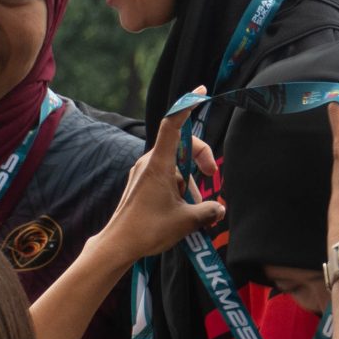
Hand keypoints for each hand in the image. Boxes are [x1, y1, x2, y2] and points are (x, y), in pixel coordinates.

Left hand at [100, 92, 228, 263]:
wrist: (117, 245)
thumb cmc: (148, 230)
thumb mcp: (187, 221)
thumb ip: (208, 211)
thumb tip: (220, 209)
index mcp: (159, 165)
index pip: (173, 126)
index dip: (186, 107)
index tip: (199, 92)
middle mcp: (149, 163)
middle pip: (182, 149)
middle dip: (200, 162)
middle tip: (212, 180)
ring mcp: (143, 173)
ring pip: (176, 168)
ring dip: (190, 184)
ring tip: (193, 212)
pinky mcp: (141, 185)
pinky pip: (166, 178)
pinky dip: (178, 189)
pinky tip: (182, 211)